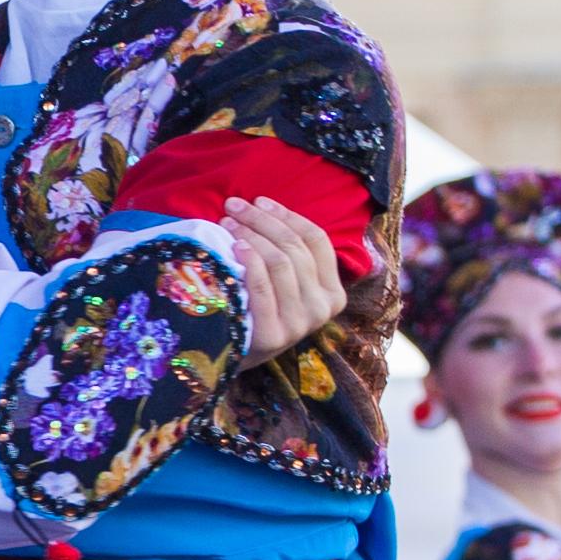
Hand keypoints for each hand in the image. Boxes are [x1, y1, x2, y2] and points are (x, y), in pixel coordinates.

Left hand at [229, 196, 345, 362]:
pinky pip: (262, 286)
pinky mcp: (273, 336)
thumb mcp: (282, 287)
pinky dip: (248, 261)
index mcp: (334, 294)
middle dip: (262, 221)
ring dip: (251, 235)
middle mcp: (323, 309)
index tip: (259, 201)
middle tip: (233, 206)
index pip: (317, 242)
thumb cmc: (256, 311)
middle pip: (295, 248)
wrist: (230, 358)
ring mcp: (300, 324)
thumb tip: (264, 207)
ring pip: (280, 262)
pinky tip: (233, 247)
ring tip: (227, 222)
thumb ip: (289, 258)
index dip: (288, 216)